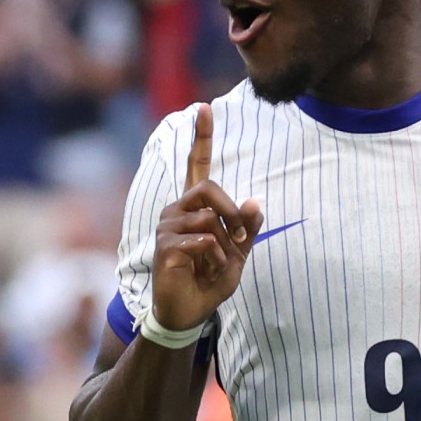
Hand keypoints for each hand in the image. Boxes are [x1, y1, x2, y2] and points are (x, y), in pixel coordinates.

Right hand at [148, 102, 261, 332]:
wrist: (189, 312)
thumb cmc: (210, 280)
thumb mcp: (238, 253)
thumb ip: (247, 228)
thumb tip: (255, 200)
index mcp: (194, 207)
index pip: (196, 165)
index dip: (201, 137)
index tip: (204, 108)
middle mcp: (177, 210)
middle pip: (209, 187)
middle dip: (232, 213)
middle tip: (238, 239)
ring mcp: (167, 226)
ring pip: (209, 218)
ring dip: (225, 245)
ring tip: (218, 264)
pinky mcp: (165, 246)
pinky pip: (202, 240)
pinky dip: (216, 258)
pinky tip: (208, 271)